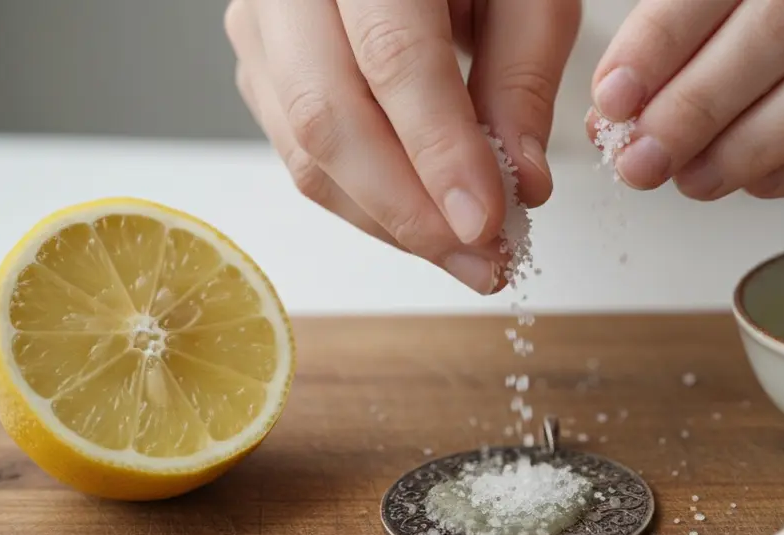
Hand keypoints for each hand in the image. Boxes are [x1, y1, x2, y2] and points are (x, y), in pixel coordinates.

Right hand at [225, 0, 579, 293]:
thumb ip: (523, 76)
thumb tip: (521, 185)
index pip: (393, 56)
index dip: (439, 150)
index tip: (486, 221)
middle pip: (326, 116)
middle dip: (409, 210)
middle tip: (483, 260)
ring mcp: (260, 27)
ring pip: (306, 152)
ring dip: (390, 222)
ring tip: (466, 256)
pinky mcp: (259, 70)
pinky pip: (301, 159)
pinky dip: (368, 205)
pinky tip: (425, 224)